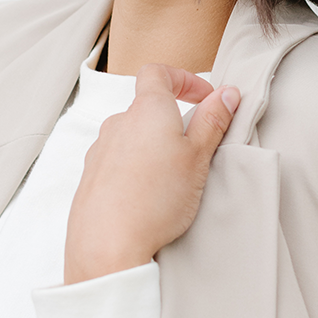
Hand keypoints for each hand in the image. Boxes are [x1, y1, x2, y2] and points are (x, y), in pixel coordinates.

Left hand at [63, 64, 240, 284]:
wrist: (108, 244)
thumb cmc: (156, 198)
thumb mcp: (198, 157)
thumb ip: (213, 121)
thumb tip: (227, 94)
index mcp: (147, 110)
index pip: (158, 73)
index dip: (183, 79)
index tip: (204, 97)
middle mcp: (118, 123)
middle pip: (146, 108)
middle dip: (172, 121)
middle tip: (195, 145)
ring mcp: (100, 150)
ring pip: (132, 136)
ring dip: (153, 147)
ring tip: (172, 177)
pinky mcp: (90, 177)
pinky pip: (117, 162)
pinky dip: (135, 168)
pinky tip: (149, 196)